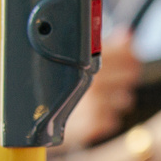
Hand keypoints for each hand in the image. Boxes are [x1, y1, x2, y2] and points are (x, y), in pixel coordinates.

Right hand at [64, 32, 139, 147]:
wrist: (29, 116)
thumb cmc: (55, 84)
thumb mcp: (76, 59)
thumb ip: (106, 46)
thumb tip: (127, 35)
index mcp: (87, 62)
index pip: (128, 55)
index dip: (131, 57)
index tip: (129, 60)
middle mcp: (91, 82)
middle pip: (130, 76)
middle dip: (123, 77)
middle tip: (111, 80)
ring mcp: (93, 105)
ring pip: (125, 99)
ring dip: (114, 99)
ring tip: (95, 98)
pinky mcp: (91, 125)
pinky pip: (113, 119)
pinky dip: (104, 117)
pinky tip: (88, 113)